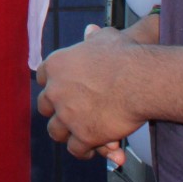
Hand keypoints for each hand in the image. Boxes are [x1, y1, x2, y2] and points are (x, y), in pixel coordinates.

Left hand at [36, 26, 147, 159]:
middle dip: (56, 111)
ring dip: (66, 134)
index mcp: (56, 65)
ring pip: (55, 131)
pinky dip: (83, 151)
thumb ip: (94, 38)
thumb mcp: (107, 37)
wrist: (140, 79)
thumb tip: (90, 30)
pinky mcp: (83, 135)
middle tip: (69, 115)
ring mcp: (67, 115)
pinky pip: (75, 149)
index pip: (42, 77)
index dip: (52, 85)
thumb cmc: (125, 54)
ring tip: (78, 136)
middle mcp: (55, 90)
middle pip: (45, 106)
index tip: (61, 90)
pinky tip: (91, 150)